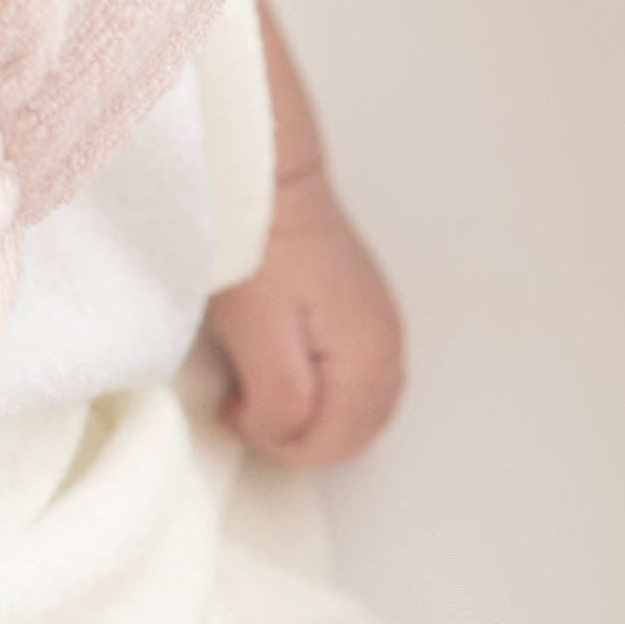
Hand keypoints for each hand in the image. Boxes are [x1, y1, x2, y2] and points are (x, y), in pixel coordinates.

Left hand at [205, 163, 404, 466]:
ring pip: (354, 409)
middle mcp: (389, 348)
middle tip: (244, 404)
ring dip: (309, 414)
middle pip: (351, 434)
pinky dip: (320, 389)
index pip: (332, 446)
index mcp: (370, 361)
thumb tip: (282, 433)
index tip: (235, 409)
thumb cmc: (258, 245)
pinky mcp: (363, 309)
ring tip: (257, 383)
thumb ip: (280, 398)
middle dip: (296, 435)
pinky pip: (351, 377)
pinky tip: (283, 366)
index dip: (277, 442)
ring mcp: (381, 326)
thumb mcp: (258, 333)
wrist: (267, 177)